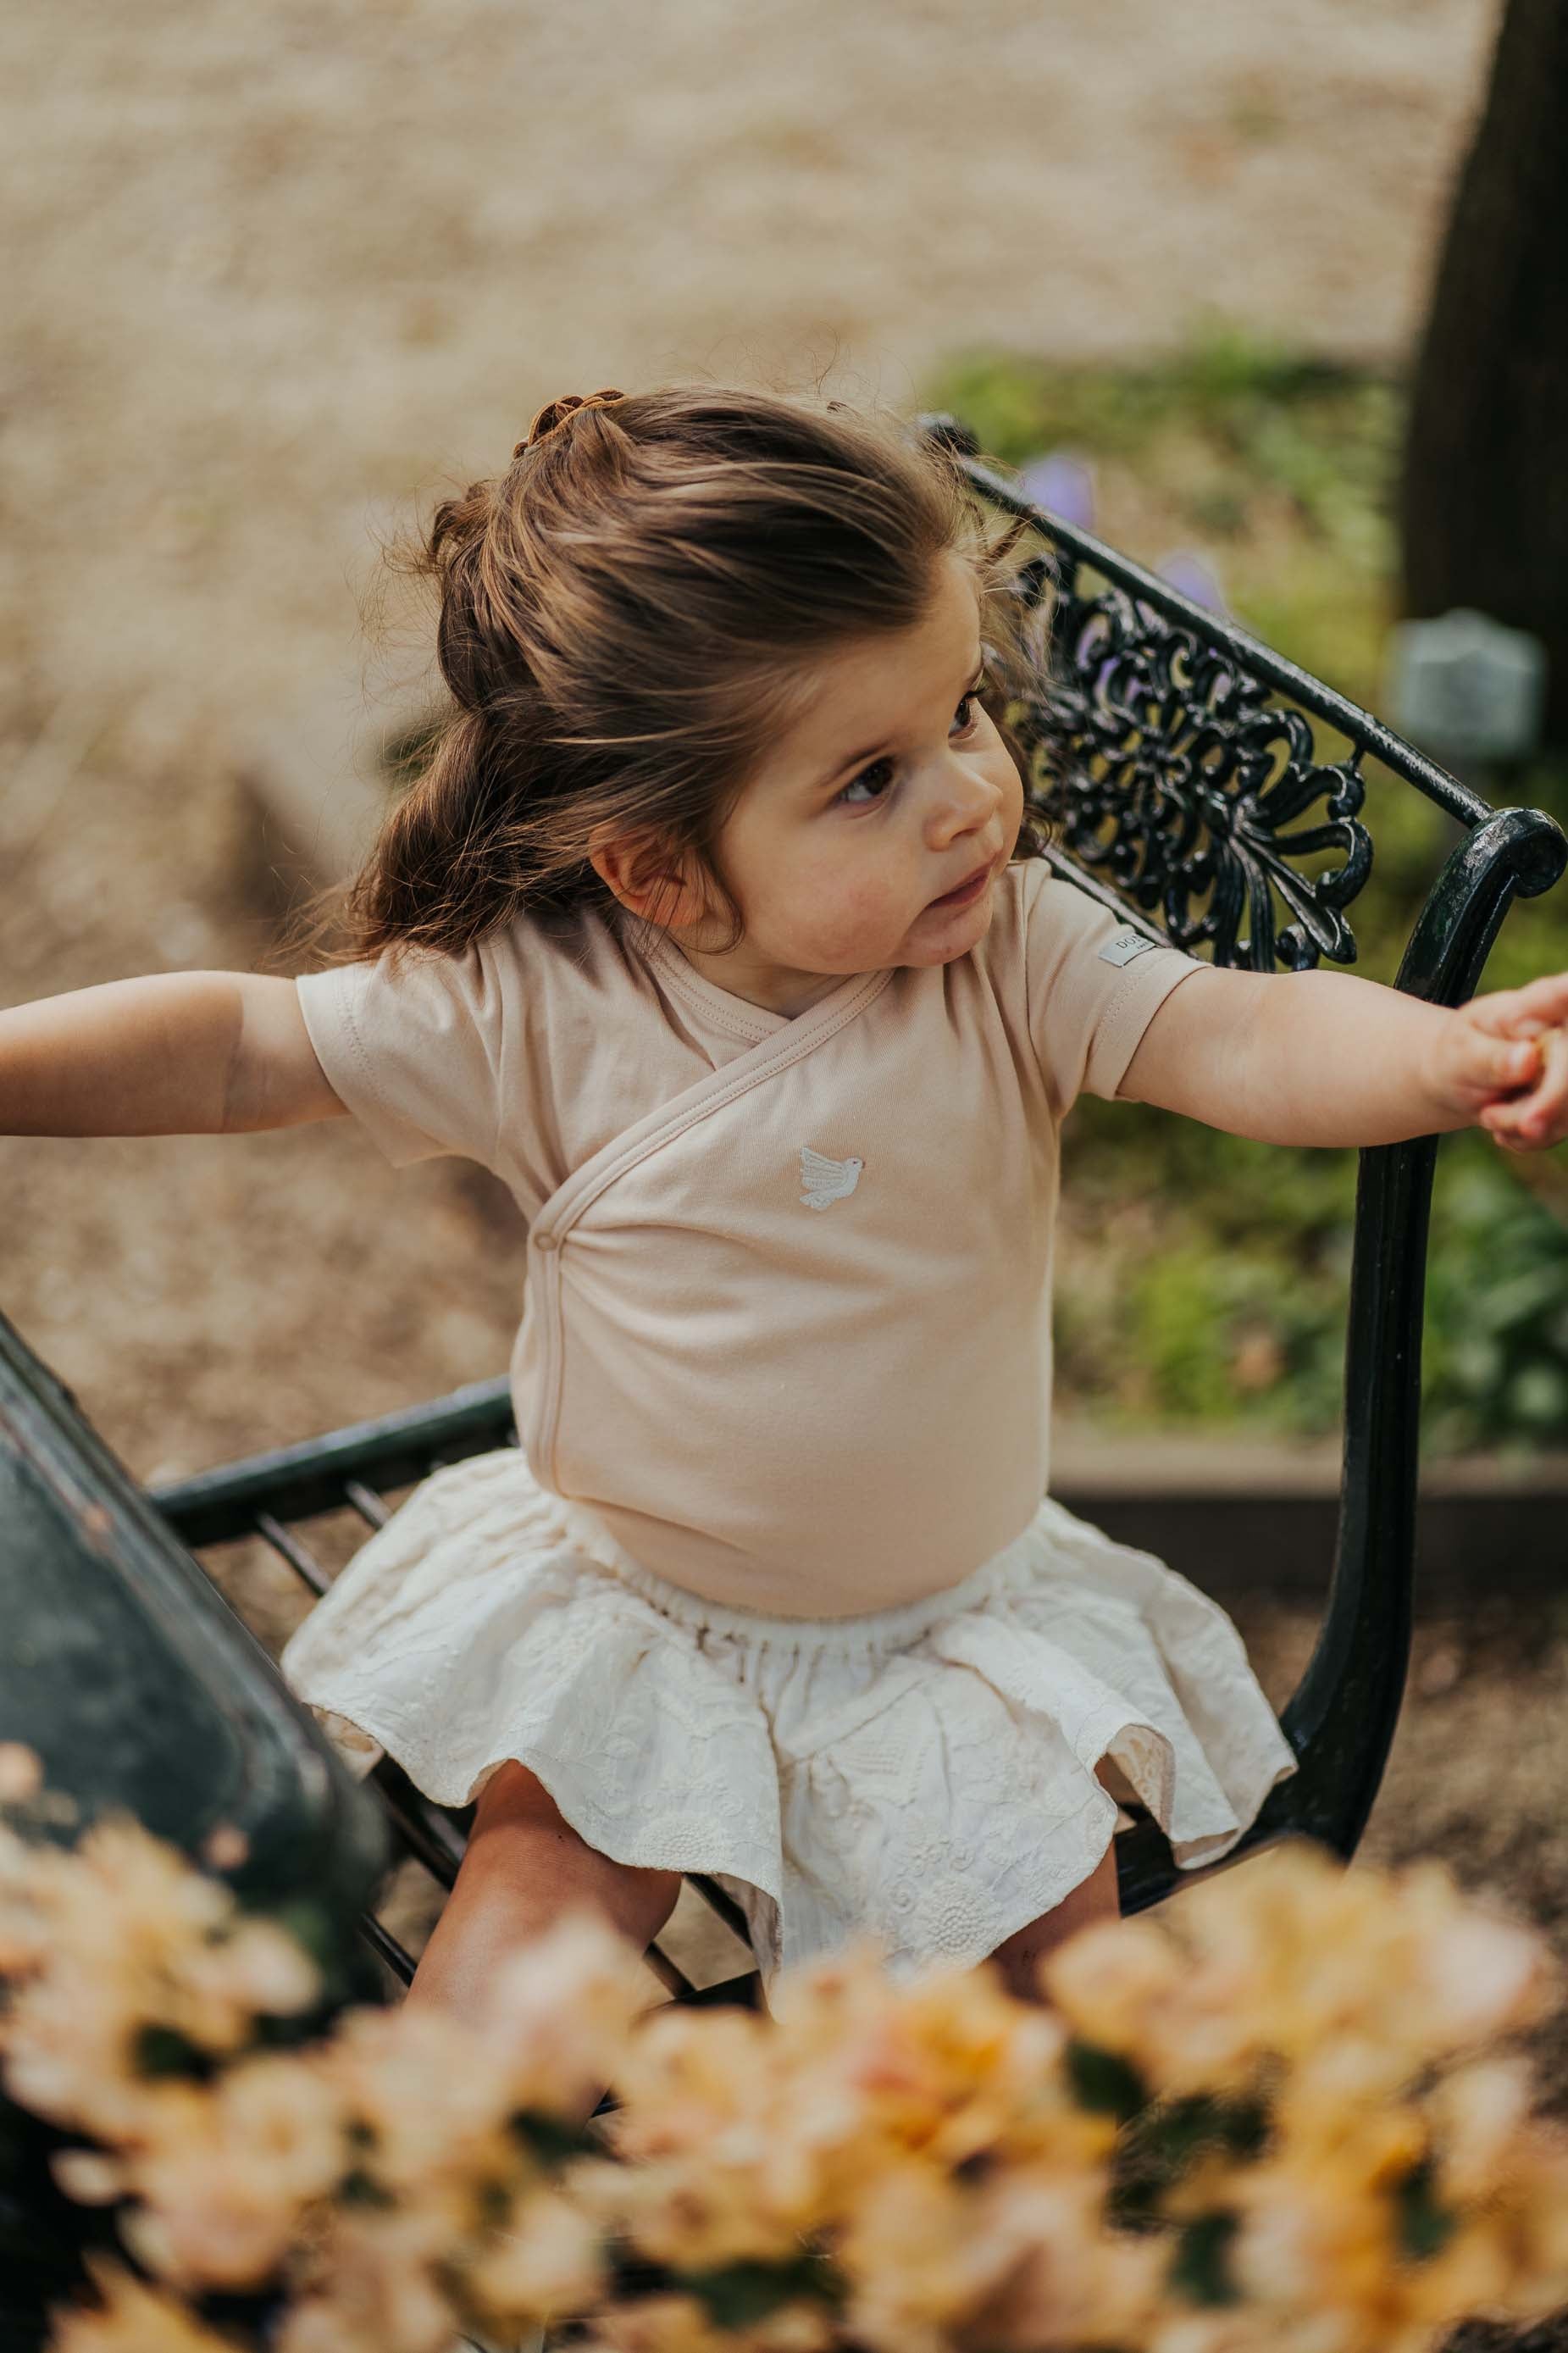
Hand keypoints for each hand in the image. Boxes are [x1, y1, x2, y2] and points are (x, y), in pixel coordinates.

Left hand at [1438, 973, 1567, 1151]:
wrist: (1461, 1078)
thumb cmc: (1462, 1052)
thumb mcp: (1462, 1050)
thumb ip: (1491, 1056)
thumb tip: (1527, 1058)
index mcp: (1547, 1000)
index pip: (1562, 995)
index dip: (1565, 995)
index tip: (1567, 990)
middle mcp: (1567, 1031)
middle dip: (1549, 1101)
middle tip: (1491, 1118)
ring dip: (1524, 1125)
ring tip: (1488, 1113)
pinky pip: (1559, 1129)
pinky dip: (1526, 1138)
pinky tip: (1503, 1124)